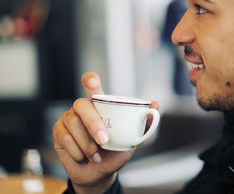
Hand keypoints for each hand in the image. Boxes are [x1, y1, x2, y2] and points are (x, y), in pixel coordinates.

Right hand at [53, 72, 158, 193]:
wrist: (99, 174)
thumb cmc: (114, 153)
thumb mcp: (132, 140)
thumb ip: (143, 123)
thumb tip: (155, 104)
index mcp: (100, 106)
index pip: (91, 86)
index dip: (90, 80)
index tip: (92, 80)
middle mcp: (82, 109)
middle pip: (82, 105)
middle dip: (93, 123)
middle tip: (104, 140)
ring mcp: (68, 119)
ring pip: (74, 124)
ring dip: (87, 144)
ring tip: (96, 155)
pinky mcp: (58, 132)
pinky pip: (65, 138)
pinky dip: (78, 151)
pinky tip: (84, 157)